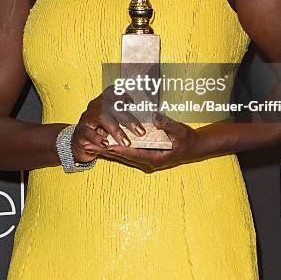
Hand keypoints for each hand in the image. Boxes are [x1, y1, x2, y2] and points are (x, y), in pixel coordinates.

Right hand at [71, 85, 147, 163]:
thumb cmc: (102, 129)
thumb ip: (128, 115)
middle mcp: (96, 105)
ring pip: (102, 119)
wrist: (79, 140)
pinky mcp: (80, 131)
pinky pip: (88, 132)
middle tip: (141, 132)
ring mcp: (87, 117)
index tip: (133, 103)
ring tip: (127, 142)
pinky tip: (106, 143)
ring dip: (116, 131)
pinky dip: (98, 138)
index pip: (114, 93)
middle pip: (112, 107)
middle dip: (128, 120)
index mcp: (105, 100)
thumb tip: (153, 116)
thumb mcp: (115, 120)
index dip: (123, 96)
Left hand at [82, 112, 202, 172]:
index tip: (105, 144)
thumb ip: (167, 124)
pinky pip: (126, 153)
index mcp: (155, 158)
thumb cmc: (186, 139)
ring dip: (106, 150)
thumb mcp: (180, 130)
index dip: (118, 148)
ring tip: (89, 145)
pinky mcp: (143, 156)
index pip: (133, 153)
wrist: (192, 147)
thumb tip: (155, 117)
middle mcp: (147, 162)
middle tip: (88, 145)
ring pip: (122, 156)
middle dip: (105, 151)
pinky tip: (103, 144)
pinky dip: (114, 149)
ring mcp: (144, 160)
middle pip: (122, 156)